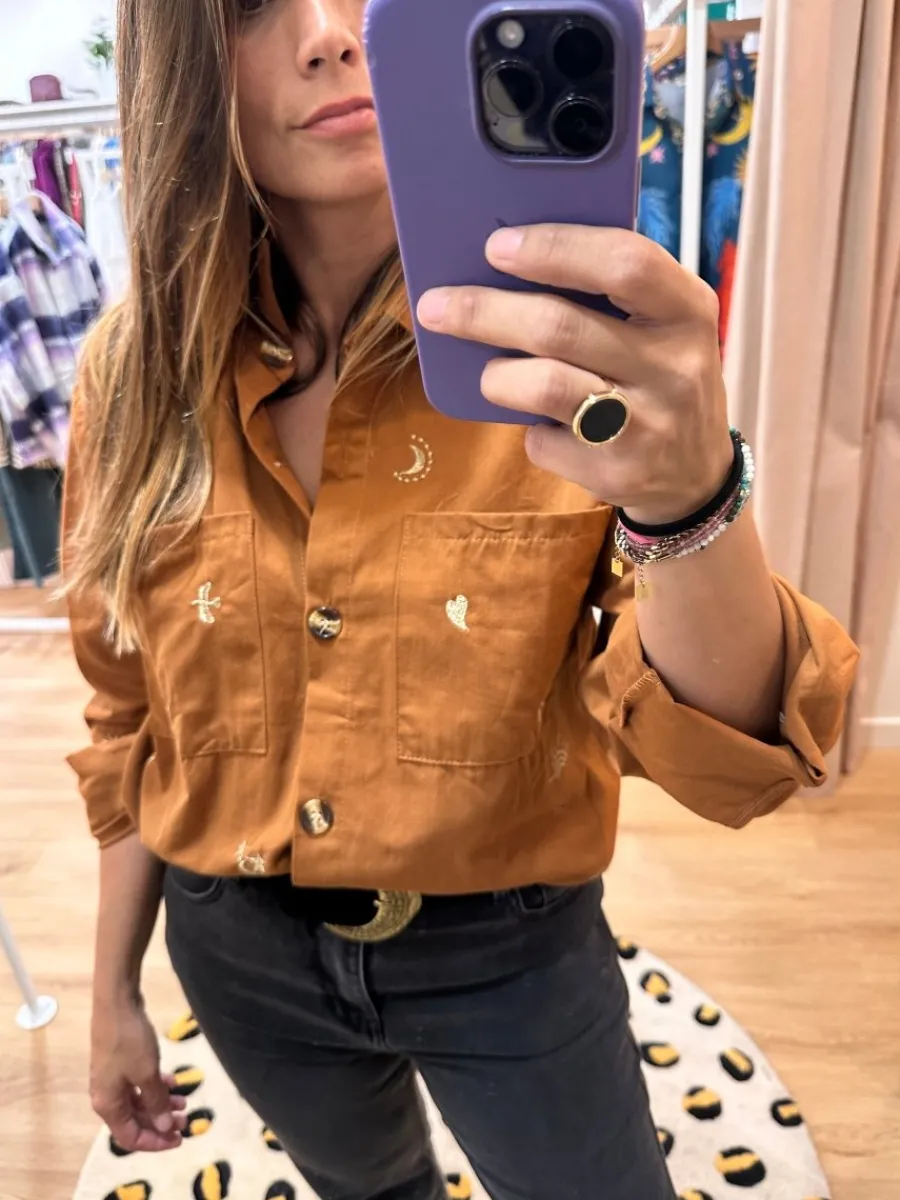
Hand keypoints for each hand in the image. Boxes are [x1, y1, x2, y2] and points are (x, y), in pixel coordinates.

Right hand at [90, 992, 186, 1152]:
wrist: (117, 1002)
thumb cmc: (130, 1041)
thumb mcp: (147, 1073)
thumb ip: (156, 1102)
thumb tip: (165, 1127)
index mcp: (108, 1105)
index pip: (130, 1137)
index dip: (155, 1142)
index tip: (180, 1139)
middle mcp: (107, 1095)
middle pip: (135, 1120)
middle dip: (161, 1123)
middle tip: (186, 1121)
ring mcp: (113, 1077)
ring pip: (139, 1100)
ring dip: (161, 1103)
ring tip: (185, 1102)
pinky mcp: (121, 1062)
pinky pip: (139, 1082)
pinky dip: (156, 1085)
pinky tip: (174, 1081)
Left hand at [417, 225, 734, 525]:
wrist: (696, 473)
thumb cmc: (659, 375)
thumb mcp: (661, 323)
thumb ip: (609, 291)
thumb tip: (506, 258)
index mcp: (687, 309)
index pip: (625, 262)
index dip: (555, 249)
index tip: (497, 246)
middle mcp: (675, 366)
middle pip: (561, 326)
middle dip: (486, 312)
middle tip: (439, 306)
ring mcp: (648, 425)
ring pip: (545, 385)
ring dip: (498, 375)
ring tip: (488, 373)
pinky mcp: (618, 473)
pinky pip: (544, 442)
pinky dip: (529, 431)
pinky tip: (541, 425)